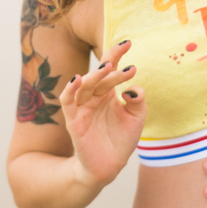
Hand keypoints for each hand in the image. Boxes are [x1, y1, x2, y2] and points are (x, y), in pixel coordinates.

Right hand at [61, 40, 145, 188]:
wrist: (109, 166)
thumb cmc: (121, 139)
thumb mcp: (136, 118)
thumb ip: (138, 101)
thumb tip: (133, 88)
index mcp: (107, 92)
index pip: (110, 68)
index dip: (117, 54)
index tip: (128, 42)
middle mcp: (93, 96)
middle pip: (99, 74)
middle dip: (110, 62)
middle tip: (123, 53)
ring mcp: (82, 107)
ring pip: (85, 84)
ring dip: (95, 74)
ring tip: (108, 66)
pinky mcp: (73, 120)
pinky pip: (67, 100)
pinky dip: (70, 88)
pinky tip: (77, 79)